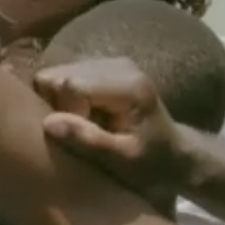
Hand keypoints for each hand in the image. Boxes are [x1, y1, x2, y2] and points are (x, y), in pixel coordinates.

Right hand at [35, 57, 195, 201]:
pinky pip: (64, 74)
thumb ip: (89, 141)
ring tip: (84, 123)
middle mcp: (118, 65)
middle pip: (57, 75)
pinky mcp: (103, 65)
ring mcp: (110, 61)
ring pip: (56, 73)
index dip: (62, 110)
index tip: (80, 134)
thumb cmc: (152, 163)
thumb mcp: (123, 161)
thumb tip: (48, 123)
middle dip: (56, 103)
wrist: (176, 153)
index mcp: (127, 86)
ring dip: (60, 100)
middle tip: (79, 130)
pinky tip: (86, 114)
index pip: (68, 84)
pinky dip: (65, 96)